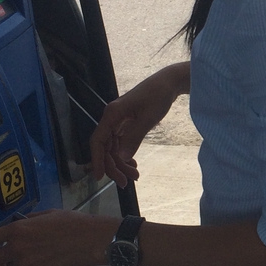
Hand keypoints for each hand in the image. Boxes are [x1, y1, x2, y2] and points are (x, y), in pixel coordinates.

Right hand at [90, 63, 189, 186]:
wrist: (169, 83)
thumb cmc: (158, 96)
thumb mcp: (147, 119)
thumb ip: (133, 138)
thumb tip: (121, 159)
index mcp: (112, 114)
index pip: (97, 141)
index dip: (96, 160)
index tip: (100, 178)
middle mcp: (112, 118)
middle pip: (105, 148)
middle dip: (114, 166)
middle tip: (127, 183)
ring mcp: (118, 121)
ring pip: (114, 148)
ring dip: (121, 163)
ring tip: (135, 176)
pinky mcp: (126, 123)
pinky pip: (121, 143)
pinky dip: (126, 155)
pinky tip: (133, 164)